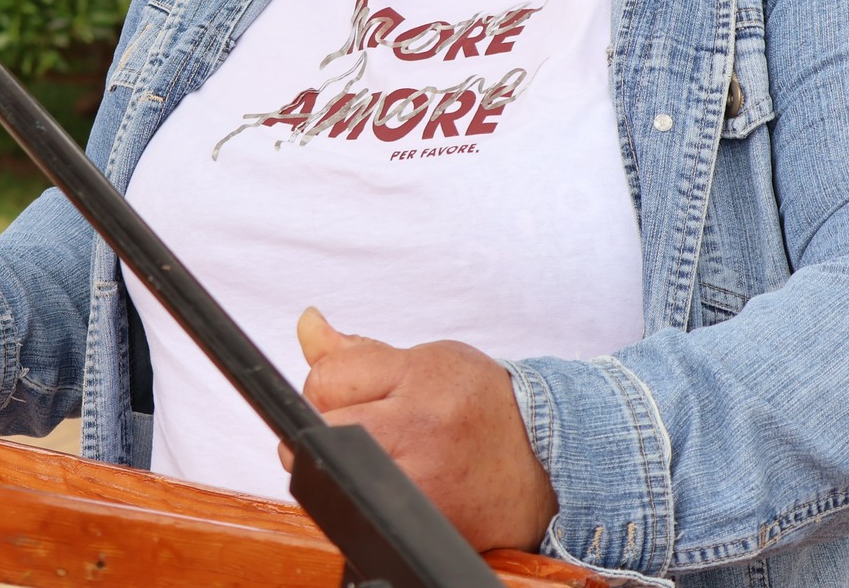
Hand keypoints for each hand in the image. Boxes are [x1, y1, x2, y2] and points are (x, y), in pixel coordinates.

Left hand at [280, 307, 557, 552]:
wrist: (542, 462)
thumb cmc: (481, 405)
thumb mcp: (427, 361)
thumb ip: (359, 351)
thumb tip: (306, 323)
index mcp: (420, 379)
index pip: (327, 378)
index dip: (328, 383)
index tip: (348, 390)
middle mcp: (419, 431)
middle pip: (321, 427)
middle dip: (325, 425)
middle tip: (358, 424)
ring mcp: (420, 484)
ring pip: (334, 474)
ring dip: (341, 466)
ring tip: (375, 456)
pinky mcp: (423, 524)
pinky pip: (361, 511)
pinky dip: (365, 498)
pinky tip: (393, 484)